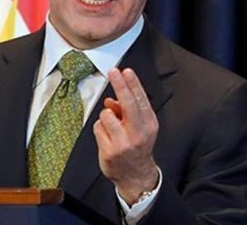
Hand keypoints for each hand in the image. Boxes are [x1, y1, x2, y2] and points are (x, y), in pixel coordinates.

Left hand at [93, 67, 159, 203]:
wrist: (135, 175)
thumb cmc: (137, 145)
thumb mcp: (140, 128)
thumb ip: (128, 112)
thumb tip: (111, 100)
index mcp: (149, 125)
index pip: (141, 100)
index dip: (133, 83)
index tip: (126, 71)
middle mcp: (138, 133)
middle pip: (128, 103)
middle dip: (120, 85)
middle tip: (113, 71)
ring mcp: (123, 143)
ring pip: (107, 115)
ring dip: (106, 116)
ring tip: (112, 126)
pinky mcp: (109, 150)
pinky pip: (98, 128)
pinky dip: (100, 129)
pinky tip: (107, 137)